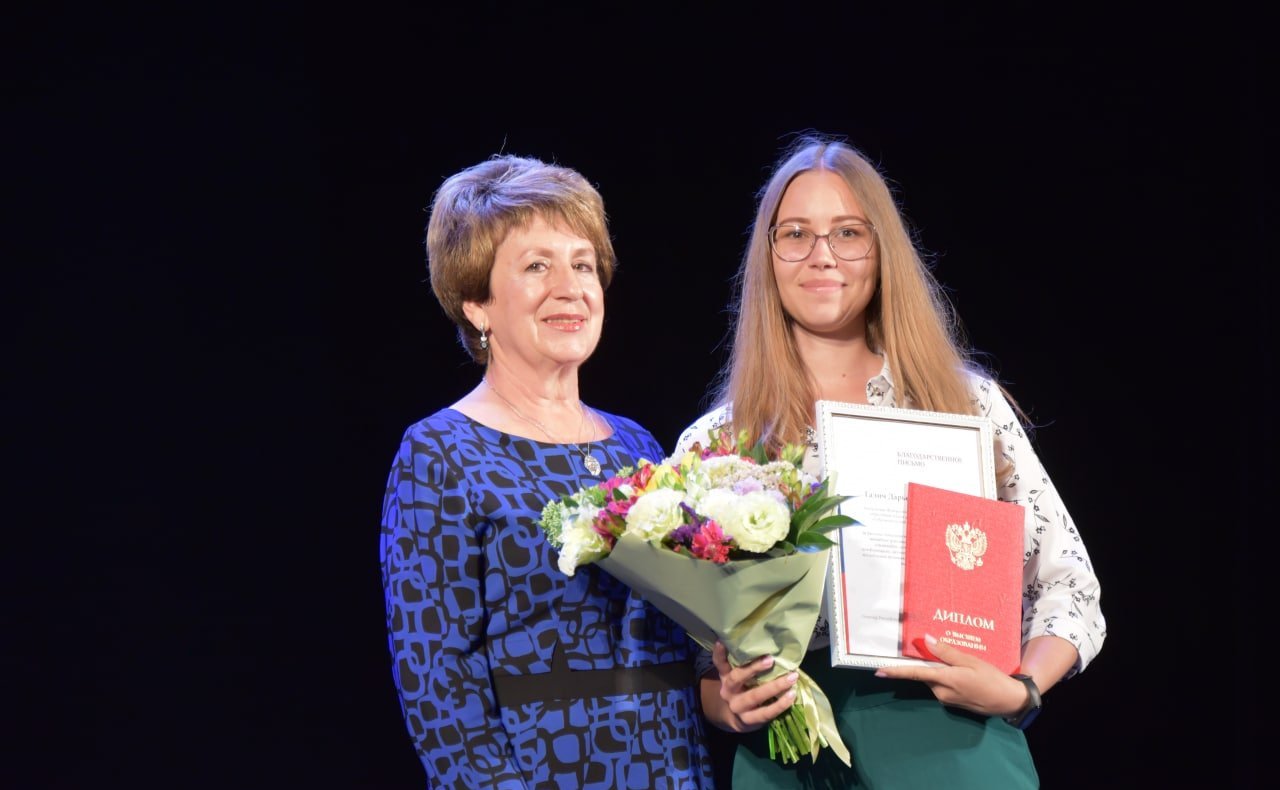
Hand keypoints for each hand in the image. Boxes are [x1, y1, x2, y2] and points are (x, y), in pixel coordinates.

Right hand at [704, 641, 798, 733]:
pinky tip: (792, 695)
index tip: (722, 642)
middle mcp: (728, 690)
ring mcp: (737, 707)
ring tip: (792, 677)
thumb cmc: (744, 689)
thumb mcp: (739, 677)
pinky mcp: (748, 720)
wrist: (737, 719)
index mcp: (725, 677)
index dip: (719, 653)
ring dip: (775, 686)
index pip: (720, 663)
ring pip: (754, 696)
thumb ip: (746, 664)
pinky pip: (765, 712)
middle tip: (771, 659)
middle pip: (737, 678)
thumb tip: (770, 644)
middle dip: (754, 668)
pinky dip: (780, 704)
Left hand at [874, 634, 1027, 716]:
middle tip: (929, 648)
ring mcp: (946, 698)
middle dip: (924, 662)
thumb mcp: (971, 661)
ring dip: (936, 668)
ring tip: (954, 659)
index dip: (896, 672)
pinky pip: (942, 685)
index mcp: (946, 679)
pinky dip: (944, 676)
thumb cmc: (992, 678)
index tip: (878, 671)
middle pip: (925, 674)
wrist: (1008, 701)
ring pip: (933, 679)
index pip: (915, 673)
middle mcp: (941, 691)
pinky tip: (959, 670)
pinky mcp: (952, 701)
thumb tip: (926, 641)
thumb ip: (948, 652)